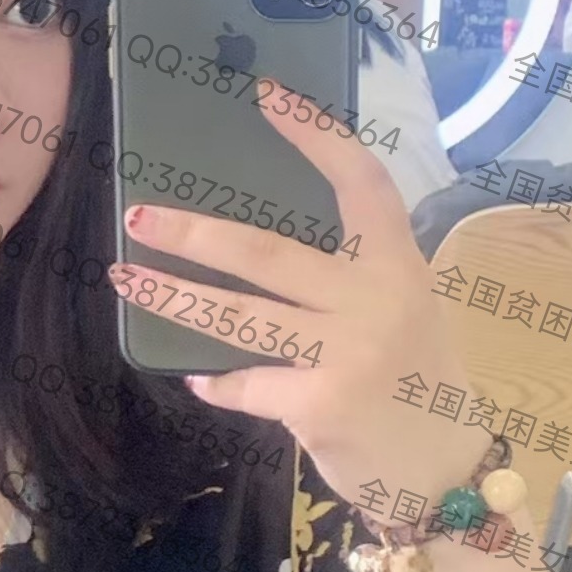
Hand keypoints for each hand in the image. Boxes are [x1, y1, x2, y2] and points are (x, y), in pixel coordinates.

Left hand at [108, 81, 490, 518]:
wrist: (445, 475)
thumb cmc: (417, 386)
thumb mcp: (406, 312)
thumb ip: (350, 279)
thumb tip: (255, 254)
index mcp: (399, 264)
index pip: (360, 180)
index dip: (314, 134)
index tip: (267, 95)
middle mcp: (377, 299)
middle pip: (267, 252)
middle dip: (194, 233)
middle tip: (137, 216)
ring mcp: (348, 352)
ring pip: (239, 315)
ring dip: (174, 296)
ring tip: (126, 278)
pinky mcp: (321, 404)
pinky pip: (246, 382)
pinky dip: (217, 382)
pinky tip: (201, 378)